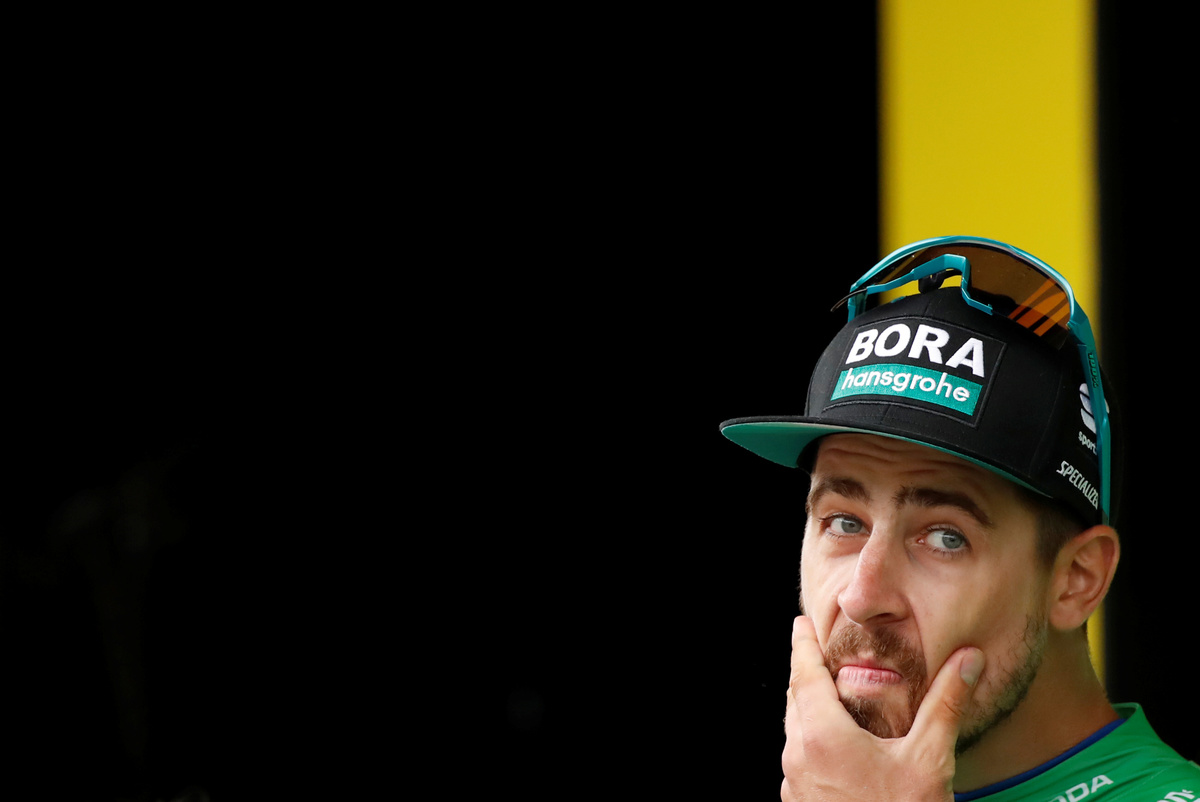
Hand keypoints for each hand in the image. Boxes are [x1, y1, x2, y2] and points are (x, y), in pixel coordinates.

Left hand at [781, 616, 984, 800]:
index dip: (802, 645)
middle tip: (818, 654)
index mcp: (822, 736)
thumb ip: (945, 703)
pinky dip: (812, 741)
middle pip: (795, 700)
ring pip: (795, 732)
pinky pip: (799, 760)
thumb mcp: (930, 759)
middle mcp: (798, 756)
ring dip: (809, 710)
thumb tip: (967, 659)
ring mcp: (794, 784)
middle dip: (806, 674)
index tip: (800, 623)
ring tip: (830, 698)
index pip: (804, 674)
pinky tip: (837, 747)